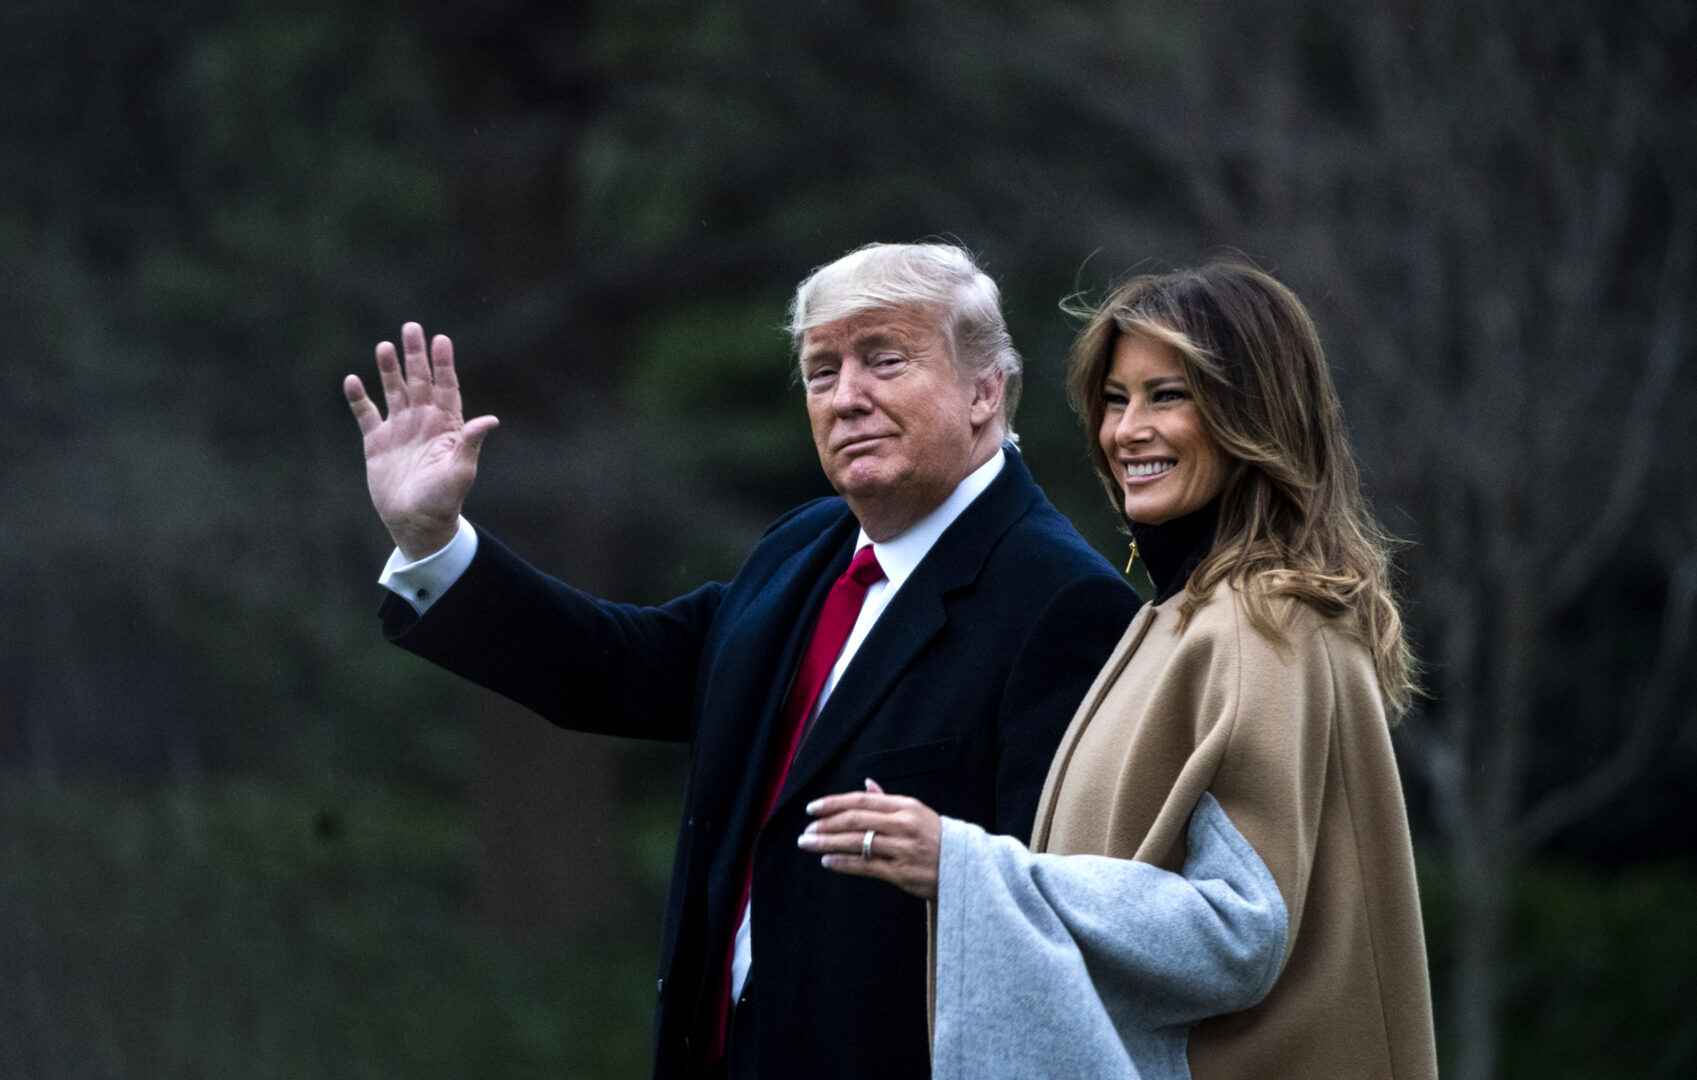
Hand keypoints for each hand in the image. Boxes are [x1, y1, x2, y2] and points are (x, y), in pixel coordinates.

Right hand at [344, 323, 498, 560]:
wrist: (416, 522)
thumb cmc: (444, 499)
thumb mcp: (460, 471)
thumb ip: (470, 443)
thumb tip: (490, 420)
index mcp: (446, 425)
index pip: (446, 386)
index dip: (443, 363)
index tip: (441, 339)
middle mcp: (423, 421)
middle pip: (419, 381)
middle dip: (415, 355)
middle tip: (411, 327)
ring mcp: (399, 430)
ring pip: (393, 391)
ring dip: (389, 370)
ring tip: (384, 347)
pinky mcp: (377, 442)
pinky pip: (366, 414)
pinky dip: (359, 398)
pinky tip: (352, 380)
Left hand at [800, 779, 940, 899]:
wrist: (969, 867)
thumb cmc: (938, 838)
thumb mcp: (917, 813)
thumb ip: (888, 801)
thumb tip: (865, 785)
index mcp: (906, 806)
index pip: (861, 801)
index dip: (833, 803)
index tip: (812, 808)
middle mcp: (904, 825)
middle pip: (856, 820)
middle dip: (825, 825)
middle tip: (805, 830)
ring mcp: (903, 849)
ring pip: (857, 843)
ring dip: (828, 843)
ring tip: (809, 844)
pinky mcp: (902, 873)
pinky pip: (866, 866)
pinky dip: (844, 863)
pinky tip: (828, 861)